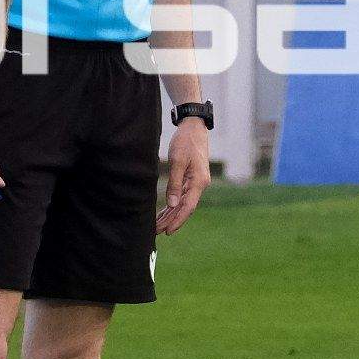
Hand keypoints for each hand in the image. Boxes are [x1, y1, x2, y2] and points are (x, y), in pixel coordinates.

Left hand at [158, 114, 209, 234]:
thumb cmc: (186, 141)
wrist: (194, 127)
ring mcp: (196, 182)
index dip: (178, 220)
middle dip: (172, 220)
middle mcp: (200, 184)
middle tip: (157, 232)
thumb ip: (175, 183)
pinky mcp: (191, 178)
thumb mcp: (178, 161)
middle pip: (185, 208)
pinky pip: (182, 196)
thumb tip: (173, 204)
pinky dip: (173, 205)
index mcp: (199, 182)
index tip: (168, 231)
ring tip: (158, 225)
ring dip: (171, 214)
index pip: (188, 206)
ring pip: (183, 203)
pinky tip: (165, 212)